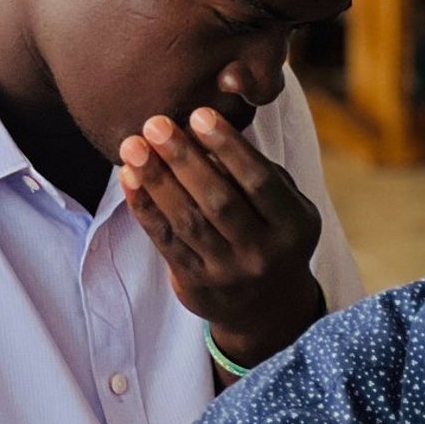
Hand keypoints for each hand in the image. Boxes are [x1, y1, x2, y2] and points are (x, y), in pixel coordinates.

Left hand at [118, 107, 324, 368]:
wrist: (266, 308)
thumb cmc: (272, 234)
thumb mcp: (284, 206)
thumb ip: (258, 172)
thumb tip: (209, 130)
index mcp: (294, 226)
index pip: (259, 182)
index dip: (229, 147)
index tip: (199, 115)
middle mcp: (263, 253)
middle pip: (218, 201)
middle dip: (184, 159)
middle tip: (155, 123)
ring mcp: (228, 272)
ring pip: (187, 221)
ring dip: (156, 180)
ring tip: (132, 146)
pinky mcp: (196, 284)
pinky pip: (165, 241)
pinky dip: (144, 207)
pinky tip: (129, 178)